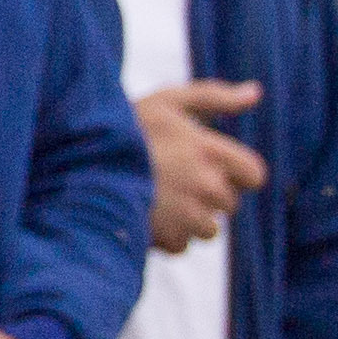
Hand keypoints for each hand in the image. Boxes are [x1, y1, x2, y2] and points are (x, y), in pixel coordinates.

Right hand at [138, 81, 267, 251]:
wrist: (82, 163)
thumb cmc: (127, 128)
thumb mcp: (168, 101)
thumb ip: (215, 96)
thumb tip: (255, 93)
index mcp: (211, 151)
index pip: (254, 175)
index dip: (237, 173)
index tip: (212, 167)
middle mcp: (208, 186)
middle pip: (229, 204)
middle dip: (208, 196)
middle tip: (174, 180)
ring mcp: (190, 216)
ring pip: (208, 229)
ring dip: (189, 219)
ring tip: (158, 199)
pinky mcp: (169, 238)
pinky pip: (182, 245)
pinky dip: (167, 236)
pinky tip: (146, 215)